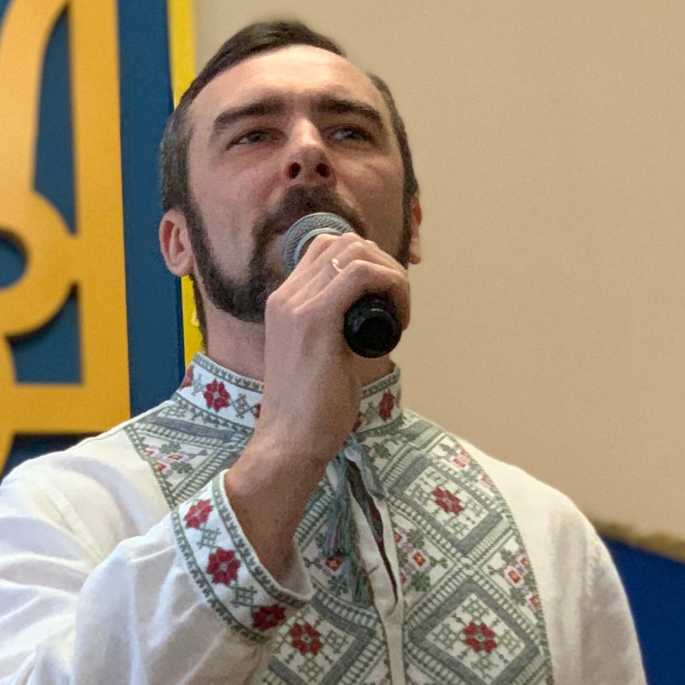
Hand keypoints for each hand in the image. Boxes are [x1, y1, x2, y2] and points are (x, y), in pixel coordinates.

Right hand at [222, 234, 408, 575]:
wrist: (289, 442)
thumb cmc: (309, 411)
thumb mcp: (320, 356)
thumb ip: (335, 331)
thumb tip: (371, 318)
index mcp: (283, 302)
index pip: (326, 249)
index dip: (366, 262)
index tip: (385, 299)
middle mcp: (285, 296)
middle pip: (343, 242)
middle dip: (382, 263)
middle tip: (398, 304)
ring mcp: (297, 305)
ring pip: (356, 253)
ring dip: (391, 275)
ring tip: (401, 313)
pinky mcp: (315, 319)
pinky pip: (361, 275)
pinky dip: (391, 287)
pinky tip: (399, 320)